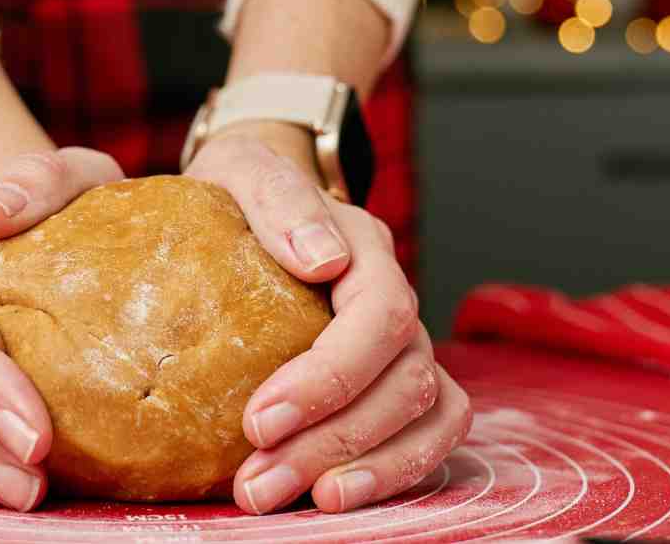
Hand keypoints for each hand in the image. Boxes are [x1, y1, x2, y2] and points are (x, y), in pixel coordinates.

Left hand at [185, 131, 470, 514]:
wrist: (252, 196)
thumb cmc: (240, 188)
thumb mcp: (244, 170)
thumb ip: (279, 199)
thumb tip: (320, 259)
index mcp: (365, 248)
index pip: (380, 315)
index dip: (330, 377)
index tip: (259, 420)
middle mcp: (396, 300)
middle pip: (403, 381)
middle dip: (332, 442)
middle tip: (255, 485)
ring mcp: (405, 345)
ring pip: (425, 416)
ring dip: (363, 470)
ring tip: (279, 500)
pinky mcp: (398, 383)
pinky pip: (429, 435)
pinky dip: (392, 473)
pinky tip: (329, 499)